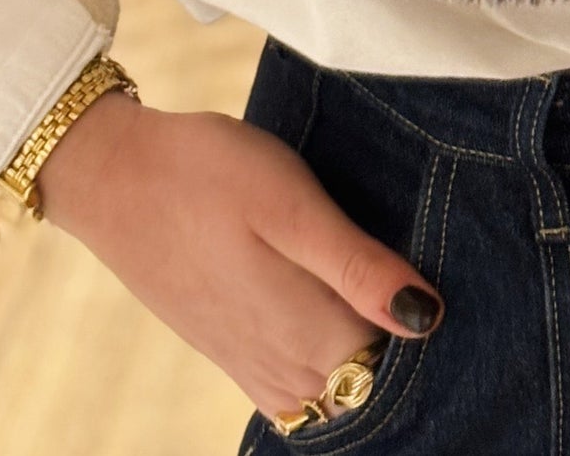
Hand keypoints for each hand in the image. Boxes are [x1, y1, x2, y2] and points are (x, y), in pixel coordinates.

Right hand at [35, 92, 444, 424]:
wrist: (115, 176)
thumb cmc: (208, 175)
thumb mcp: (292, 203)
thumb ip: (357, 266)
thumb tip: (427, 317)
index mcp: (307, 327)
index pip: (398, 360)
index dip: (433, 328)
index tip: (454, 289)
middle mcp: (283, 363)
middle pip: (368, 386)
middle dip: (407, 352)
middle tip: (431, 289)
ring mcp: (251, 364)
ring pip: (332, 394)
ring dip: (367, 362)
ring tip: (392, 302)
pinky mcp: (230, 352)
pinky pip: (294, 392)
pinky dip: (327, 372)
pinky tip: (340, 326)